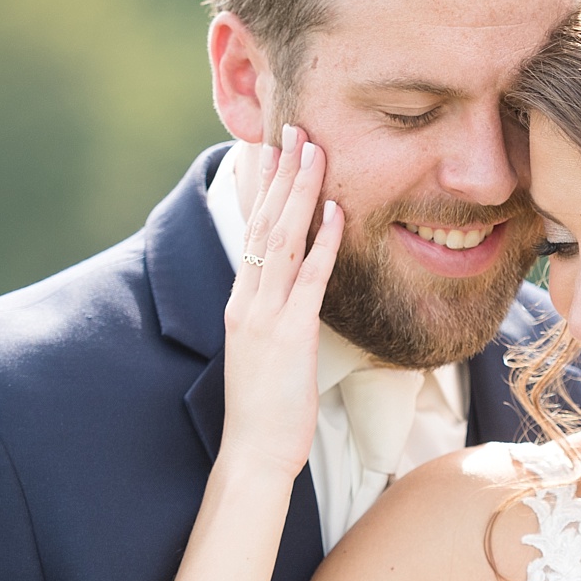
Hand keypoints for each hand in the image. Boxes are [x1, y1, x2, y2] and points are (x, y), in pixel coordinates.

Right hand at [220, 124, 343, 476]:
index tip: (274, 147)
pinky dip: (324, 241)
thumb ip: (278, 317)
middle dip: (280, 172)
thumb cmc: (267, 409)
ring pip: (282, 239)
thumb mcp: (268, 352)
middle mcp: (248, 298)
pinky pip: (309, 278)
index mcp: (242, 300)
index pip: (253, 229)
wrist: (254, 453)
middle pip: (264, 221)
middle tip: (294, 127)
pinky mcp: (289, 334)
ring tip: (313, 149)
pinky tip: (338, 210)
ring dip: (300, 191)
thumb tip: (298, 294)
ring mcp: (264, 314)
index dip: (264, 186)